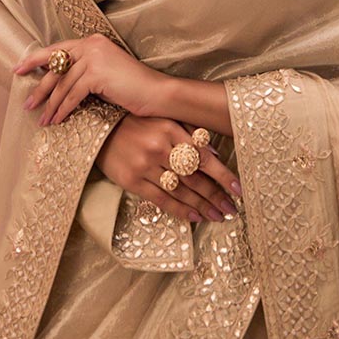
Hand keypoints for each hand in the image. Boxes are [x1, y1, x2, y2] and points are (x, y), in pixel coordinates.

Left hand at [15, 33, 167, 124]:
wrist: (157, 93)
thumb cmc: (133, 88)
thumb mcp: (105, 74)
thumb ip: (84, 72)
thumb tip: (57, 84)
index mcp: (92, 41)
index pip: (58, 49)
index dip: (35, 60)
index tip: (18, 70)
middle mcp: (91, 44)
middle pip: (56, 66)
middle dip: (40, 87)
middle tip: (26, 102)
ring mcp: (94, 57)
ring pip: (63, 84)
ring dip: (51, 105)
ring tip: (42, 119)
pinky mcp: (97, 73)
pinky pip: (73, 95)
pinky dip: (63, 110)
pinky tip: (57, 120)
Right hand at [95, 115, 240, 223]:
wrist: (100, 130)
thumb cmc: (137, 124)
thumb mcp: (163, 120)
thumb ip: (189, 133)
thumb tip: (214, 153)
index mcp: (170, 129)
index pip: (203, 156)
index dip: (223, 175)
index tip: (238, 189)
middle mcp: (158, 147)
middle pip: (194, 177)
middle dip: (216, 195)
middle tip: (231, 209)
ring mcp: (144, 165)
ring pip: (181, 191)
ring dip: (202, 206)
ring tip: (217, 215)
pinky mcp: (132, 181)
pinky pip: (162, 199)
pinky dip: (180, 210)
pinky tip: (194, 217)